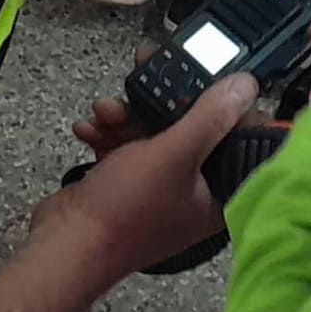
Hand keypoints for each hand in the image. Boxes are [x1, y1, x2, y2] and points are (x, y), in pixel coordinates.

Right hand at [35, 73, 258, 278]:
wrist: (65, 242)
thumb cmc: (125, 213)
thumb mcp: (173, 155)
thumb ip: (211, 117)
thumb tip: (245, 87)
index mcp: (219, 192)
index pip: (236, 136)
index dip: (223, 103)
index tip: (207, 74)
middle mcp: (192, 189)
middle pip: (189, 127)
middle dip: (160, 101)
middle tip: (146, 69)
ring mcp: (157, 186)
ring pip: (151, 131)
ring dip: (125, 115)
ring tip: (107, 112)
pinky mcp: (127, 182)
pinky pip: (125, 144)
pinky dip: (108, 132)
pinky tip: (91, 129)